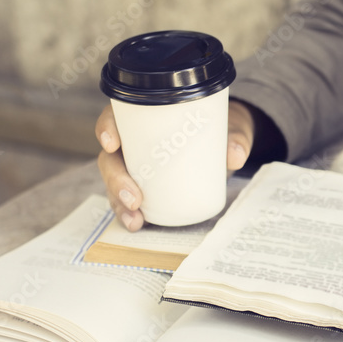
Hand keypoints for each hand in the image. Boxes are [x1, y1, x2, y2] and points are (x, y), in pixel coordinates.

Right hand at [95, 99, 255, 230]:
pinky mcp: (145, 185)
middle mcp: (134, 142)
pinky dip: (129, 212)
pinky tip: (135, 224)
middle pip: (111, 158)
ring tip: (134, 218)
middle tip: (134, 198)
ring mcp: (136, 165)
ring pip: (115, 182)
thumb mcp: (229, 129)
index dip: (106, 129)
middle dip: (115, 179)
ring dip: (118, 202)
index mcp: (145, 117)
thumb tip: (235, 156)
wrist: (224, 145)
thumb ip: (235, 138)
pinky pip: (128, 198)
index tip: (112, 144)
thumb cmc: (218, 129)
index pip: (115, 118)